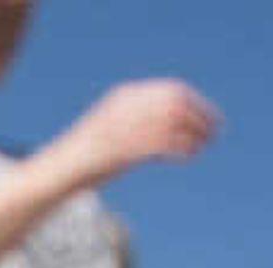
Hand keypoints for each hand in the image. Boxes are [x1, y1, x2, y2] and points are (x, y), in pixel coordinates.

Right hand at [50, 79, 219, 190]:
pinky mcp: (122, 148)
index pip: (170, 89)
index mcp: (124, 96)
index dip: (194, 102)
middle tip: (214, 131)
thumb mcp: (113, 131)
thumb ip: (138, 123)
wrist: (57, 172)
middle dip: (200, 115)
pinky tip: (189, 155)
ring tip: (204, 144)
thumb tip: (170, 128)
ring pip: (172, 121)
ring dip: (194, 132)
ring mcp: (123, 126)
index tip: (209, 117)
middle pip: (176, 101)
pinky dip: (181, 147)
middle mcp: (126, 106)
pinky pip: (161, 142)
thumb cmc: (85, 158)